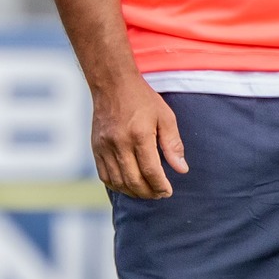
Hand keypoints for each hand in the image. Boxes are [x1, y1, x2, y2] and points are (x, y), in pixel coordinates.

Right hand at [91, 72, 186, 197]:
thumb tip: (182, 169)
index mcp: (139, 134)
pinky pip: (104, 175)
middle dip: (149, 193)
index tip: (168, 191)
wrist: (112, 84)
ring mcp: (104, 146)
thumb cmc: (142, 99)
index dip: (160, 186)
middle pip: (133, 180)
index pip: (150, 170)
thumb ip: (173, 144)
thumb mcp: (165, 117)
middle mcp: (119, 143)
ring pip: (118, 181)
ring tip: (146, 192)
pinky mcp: (96, 148)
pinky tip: (128, 185)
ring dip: (133, 192)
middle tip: (159, 194)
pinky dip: (117, 185)